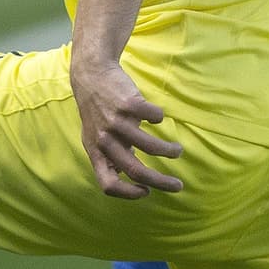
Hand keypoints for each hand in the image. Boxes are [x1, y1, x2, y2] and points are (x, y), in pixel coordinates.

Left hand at [70, 57, 183, 199]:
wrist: (91, 75)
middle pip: (136, 170)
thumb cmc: (97, 110)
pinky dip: (159, 118)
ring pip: (150, 146)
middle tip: (178, 185)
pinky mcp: (128, 104)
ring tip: (177, 150)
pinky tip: (157, 116)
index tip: (146, 191)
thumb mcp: (94, 136)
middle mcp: (104, 140)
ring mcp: (116, 122)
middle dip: (161, 181)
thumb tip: (127, 177)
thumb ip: (108, 156)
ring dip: (169, 151)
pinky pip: (154, 117)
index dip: (128, 193)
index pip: (108, 183)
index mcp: (95, 152)